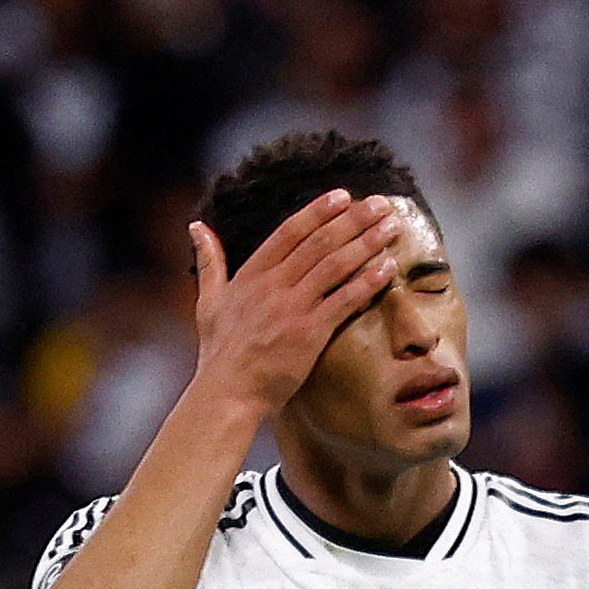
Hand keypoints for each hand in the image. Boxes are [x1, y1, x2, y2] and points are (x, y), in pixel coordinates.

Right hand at [190, 191, 402, 414]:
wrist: (228, 393)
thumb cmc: (219, 353)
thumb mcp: (207, 301)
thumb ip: (209, 261)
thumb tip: (196, 226)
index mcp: (251, 275)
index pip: (289, 232)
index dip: (318, 211)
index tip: (343, 195)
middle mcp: (273, 285)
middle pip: (320, 242)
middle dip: (354, 219)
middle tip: (381, 203)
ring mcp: (292, 308)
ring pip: (336, 265)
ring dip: (367, 243)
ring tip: (392, 226)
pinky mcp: (310, 332)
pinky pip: (344, 300)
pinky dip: (367, 282)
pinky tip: (387, 267)